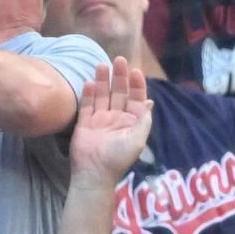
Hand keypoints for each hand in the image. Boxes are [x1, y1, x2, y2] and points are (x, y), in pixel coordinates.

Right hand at [68, 57, 151, 185]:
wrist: (94, 173)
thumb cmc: (118, 157)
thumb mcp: (137, 139)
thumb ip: (143, 120)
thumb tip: (150, 101)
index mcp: (131, 122)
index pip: (136, 98)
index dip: (137, 85)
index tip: (135, 71)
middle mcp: (116, 118)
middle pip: (119, 93)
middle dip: (120, 77)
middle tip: (119, 60)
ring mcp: (100, 120)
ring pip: (102, 96)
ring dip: (103, 81)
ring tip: (102, 65)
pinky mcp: (85, 123)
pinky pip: (87, 105)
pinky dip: (89, 94)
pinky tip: (91, 82)